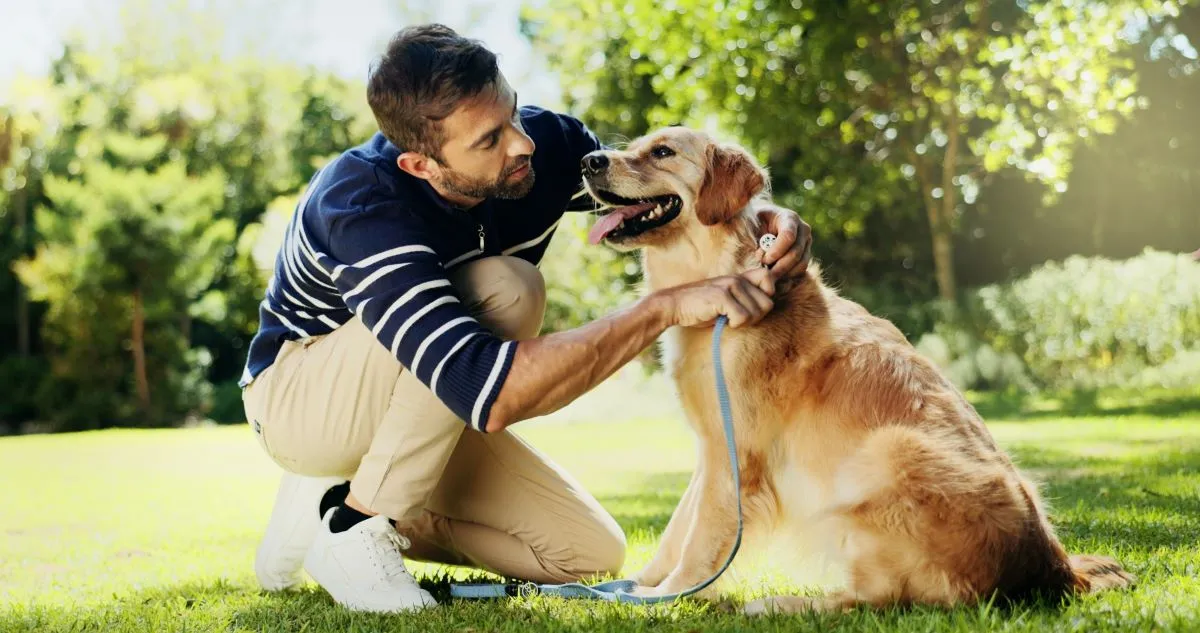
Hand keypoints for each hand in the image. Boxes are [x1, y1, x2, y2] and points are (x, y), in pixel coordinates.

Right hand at [660, 267, 774, 328]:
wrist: (675, 305)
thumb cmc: (701, 307)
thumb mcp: (726, 299)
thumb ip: (744, 298)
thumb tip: (767, 307)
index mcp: (740, 278)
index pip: (769, 278)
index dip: (767, 295)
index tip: (751, 306)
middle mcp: (737, 279)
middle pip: (767, 303)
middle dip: (755, 317)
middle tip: (738, 318)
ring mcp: (730, 285)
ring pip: (756, 312)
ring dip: (743, 322)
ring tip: (727, 319)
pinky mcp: (722, 296)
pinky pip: (742, 317)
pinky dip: (734, 324)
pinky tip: (722, 320)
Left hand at [755, 203, 812, 280]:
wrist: (758, 224)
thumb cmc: (750, 223)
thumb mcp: (747, 224)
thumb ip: (752, 236)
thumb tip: (760, 256)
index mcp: (788, 218)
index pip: (788, 236)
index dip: (776, 251)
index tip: (762, 260)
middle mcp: (802, 229)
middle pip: (796, 253)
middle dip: (778, 266)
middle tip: (763, 272)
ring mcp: (806, 242)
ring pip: (801, 264)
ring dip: (783, 273)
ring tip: (767, 272)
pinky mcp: (806, 254)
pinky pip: (801, 270)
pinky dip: (787, 276)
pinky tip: (773, 274)